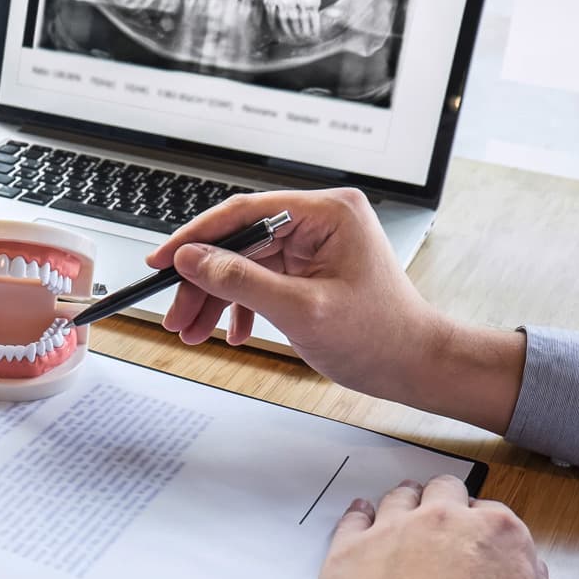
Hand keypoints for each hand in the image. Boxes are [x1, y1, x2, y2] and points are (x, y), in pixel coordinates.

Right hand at [146, 190, 525, 433]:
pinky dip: (241, 306)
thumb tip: (192, 258)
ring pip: (246, 262)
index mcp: (328, 213)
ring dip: (216, 298)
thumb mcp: (301, 310)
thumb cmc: (379, 337)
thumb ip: (241, 280)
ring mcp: (316, 244)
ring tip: (193, 331)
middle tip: (176, 314)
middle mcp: (321, 220)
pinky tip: (231, 332)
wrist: (415, 366)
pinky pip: (262, 278)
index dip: (197, 237)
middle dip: (204, 281)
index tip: (162, 260)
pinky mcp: (311, 268)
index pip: (245, 212)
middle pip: (240, 240)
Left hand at [313, 476, 565, 578]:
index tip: (476, 546)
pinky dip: (358, 518)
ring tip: (399, 518)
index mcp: (500, 536)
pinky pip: (352, 519)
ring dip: (402, 506)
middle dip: (444, 506)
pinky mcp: (349, 552)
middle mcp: (445, 522)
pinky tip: (360, 523)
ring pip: (398, 499)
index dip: (483, 532)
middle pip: (444, 494)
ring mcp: (393, 532)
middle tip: (438, 527)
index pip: (493, 516)